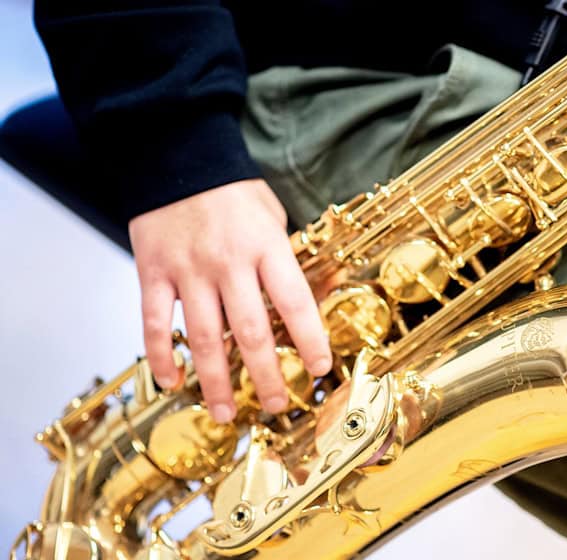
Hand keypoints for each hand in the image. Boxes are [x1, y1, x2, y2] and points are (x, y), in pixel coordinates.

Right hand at [129, 179, 332, 422]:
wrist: (177, 154)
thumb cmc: (233, 191)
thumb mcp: (274, 216)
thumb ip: (285, 258)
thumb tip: (309, 300)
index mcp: (266, 247)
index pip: (294, 302)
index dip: (310, 340)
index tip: (321, 368)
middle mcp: (229, 263)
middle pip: (251, 332)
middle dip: (266, 376)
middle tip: (276, 405)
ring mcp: (188, 271)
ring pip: (205, 338)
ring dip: (217, 382)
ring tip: (227, 414)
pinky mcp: (153, 273)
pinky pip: (156, 324)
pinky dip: (163, 357)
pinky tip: (173, 382)